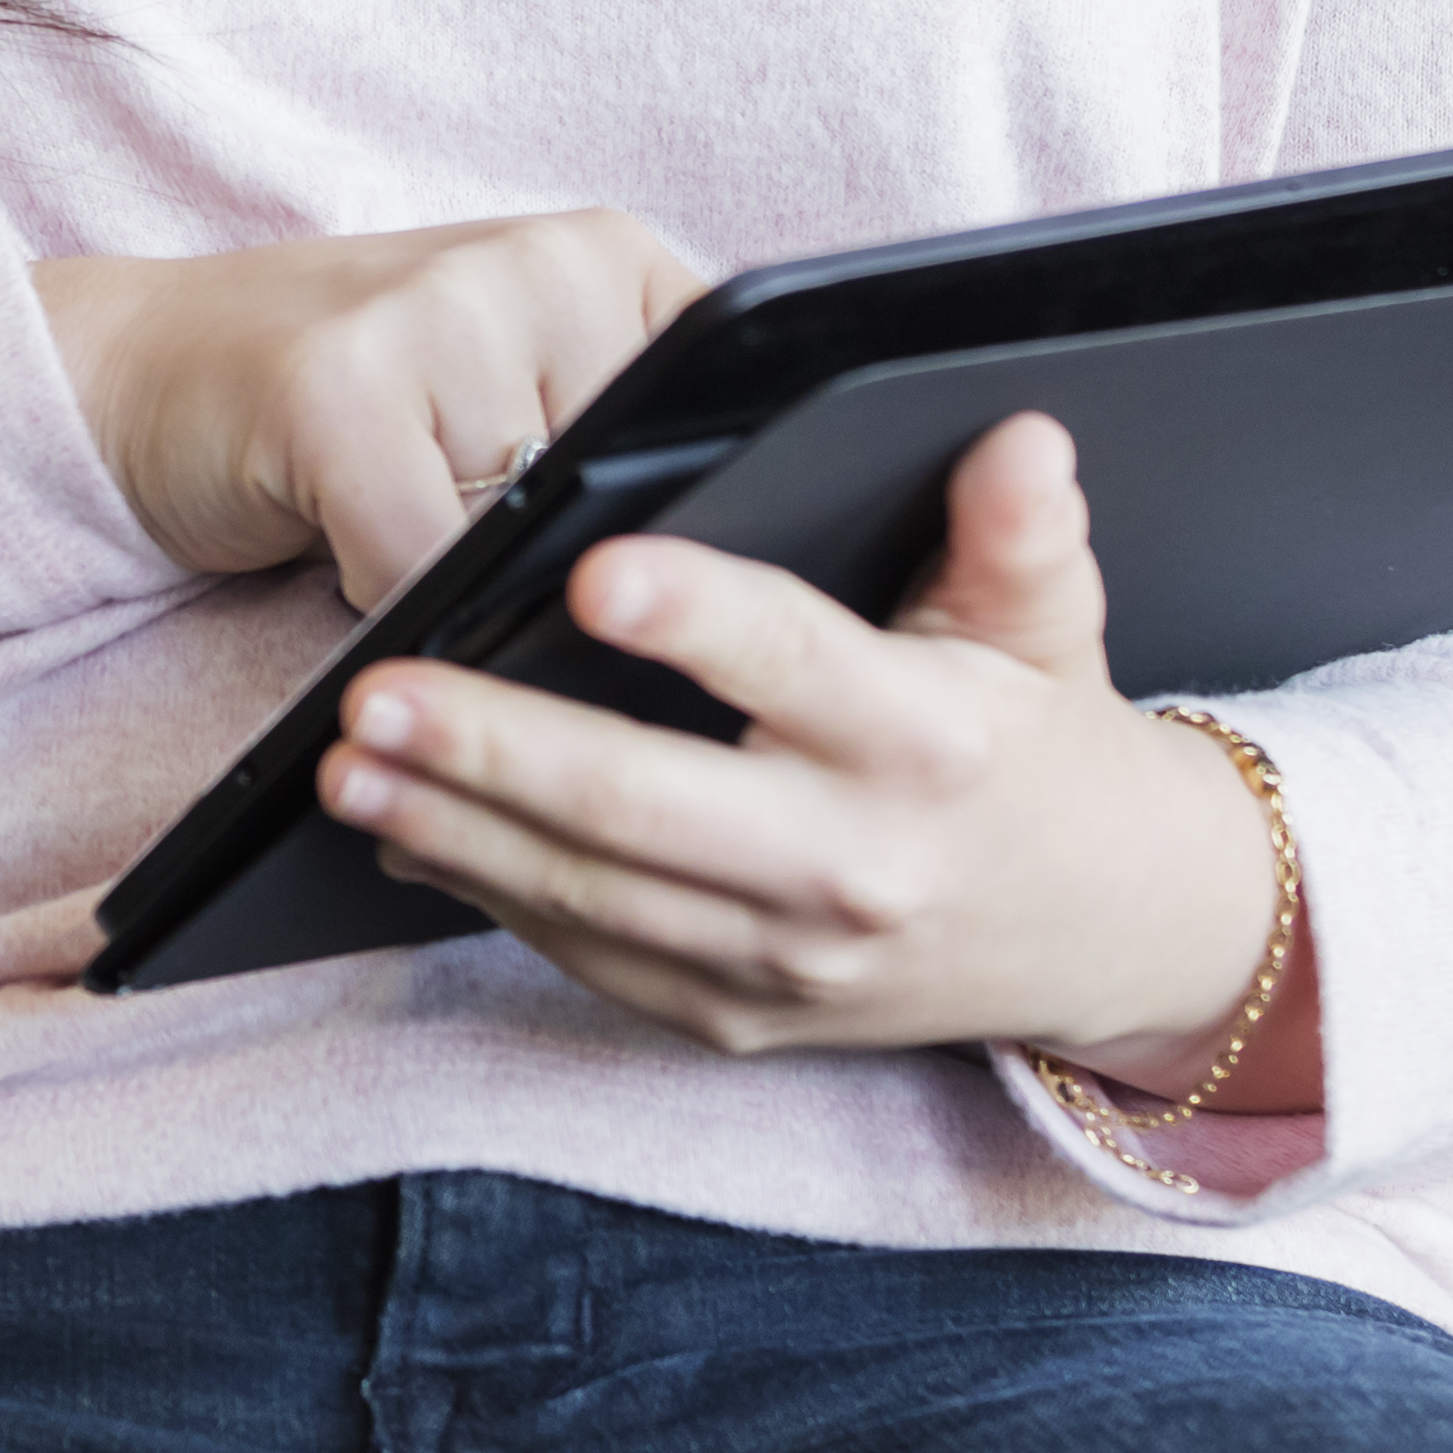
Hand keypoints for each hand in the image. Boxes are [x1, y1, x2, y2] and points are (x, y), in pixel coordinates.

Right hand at [29, 210, 701, 609]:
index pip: (718, 434)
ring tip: (391, 503)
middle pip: (615, 507)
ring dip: (452, 573)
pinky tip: (336, 532)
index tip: (607, 550)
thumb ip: (613, 446)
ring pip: (516, 544)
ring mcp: (439, 308)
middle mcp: (543, 259)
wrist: (145, 370)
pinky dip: (378, 592)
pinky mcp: (339, 384)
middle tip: (453, 511)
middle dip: (544, 559)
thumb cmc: (353, 404)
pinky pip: (417, 566)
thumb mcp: (513, 398)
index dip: (668, 525)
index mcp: (611, 260)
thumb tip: (708, 589)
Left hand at [306, 411, 1304, 1081]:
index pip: (795, 665)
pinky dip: (492, 897)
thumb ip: (1018, 532)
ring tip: (342, 765)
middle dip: (495, 751)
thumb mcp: (1052, 626)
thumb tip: (1015, 435)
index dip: (696, 621)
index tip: (590, 574)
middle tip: (371, 694)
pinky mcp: (742, 1017)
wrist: (1110, 933)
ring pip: (594, 895)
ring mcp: (788, 960)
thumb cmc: (1045, 745)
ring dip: (454, 831)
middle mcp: (850, 863)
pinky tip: (403, 836)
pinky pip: (596, 956)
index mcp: (925, 741)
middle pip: (647, 807)